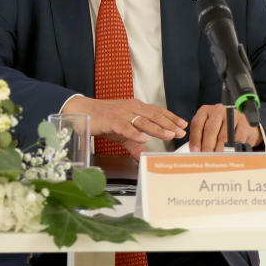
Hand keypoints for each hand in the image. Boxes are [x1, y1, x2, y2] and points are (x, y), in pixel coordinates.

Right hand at [63, 96, 187, 158]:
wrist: (82, 111)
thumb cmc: (103, 120)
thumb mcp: (122, 133)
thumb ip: (134, 144)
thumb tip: (143, 157)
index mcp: (136, 107)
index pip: (157, 111)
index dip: (171, 118)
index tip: (183, 125)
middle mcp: (131, 108)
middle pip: (154, 116)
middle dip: (168, 124)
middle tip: (180, 132)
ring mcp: (121, 113)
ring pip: (142, 121)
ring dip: (156, 128)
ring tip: (168, 135)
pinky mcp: (111, 121)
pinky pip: (125, 127)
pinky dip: (134, 133)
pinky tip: (143, 138)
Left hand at [188, 104, 261, 151]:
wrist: (242, 125)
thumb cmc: (220, 128)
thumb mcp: (207, 129)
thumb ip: (200, 138)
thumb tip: (195, 151)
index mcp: (205, 111)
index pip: (197, 124)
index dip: (195, 140)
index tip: (195, 151)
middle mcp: (218, 110)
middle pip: (210, 130)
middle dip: (207, 147)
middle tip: (206, 157)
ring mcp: (232, 115)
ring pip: (223, 136)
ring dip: (219, 150)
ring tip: (216, 158)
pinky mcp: (245, 123)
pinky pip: (237, 139)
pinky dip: (232, 149)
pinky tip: (228, 154)